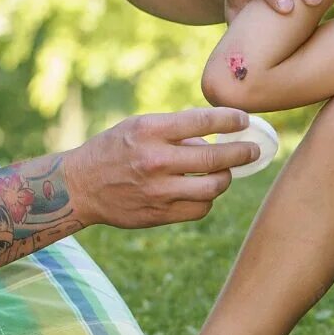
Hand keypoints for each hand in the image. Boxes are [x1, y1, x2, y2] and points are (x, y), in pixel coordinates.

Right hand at [62, 108, 255, 228]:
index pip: (201, 122)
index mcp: (150, 130)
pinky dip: (207, 199)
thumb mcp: (138, 127)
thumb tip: (213, 135)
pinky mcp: (159, 214)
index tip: (244, 120)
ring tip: (225, 173)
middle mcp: (155, 160)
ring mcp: (158, 190)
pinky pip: (199, 209)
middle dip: (241, 153)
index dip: (229, 121)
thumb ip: (174, 129)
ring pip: (212, 188)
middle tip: (253, 150)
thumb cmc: (113, 149)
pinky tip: (202, 191)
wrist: (80, 186)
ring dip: (225, 179)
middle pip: (214, 159)